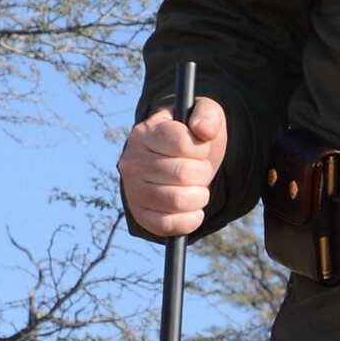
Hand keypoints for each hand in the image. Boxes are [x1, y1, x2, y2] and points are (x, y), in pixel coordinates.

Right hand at [114, 97, 226, 239]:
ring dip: (199, 197)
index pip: (181, 143)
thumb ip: (207, 114)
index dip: (200, 149)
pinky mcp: (140, 215)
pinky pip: (167, 225)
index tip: (199, 149)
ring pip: (177, 201)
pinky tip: (194, 210)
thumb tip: (203, 131)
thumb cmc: (193, 137)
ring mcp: (133, 190)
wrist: (181, 163)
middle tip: (200, 170)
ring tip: (197, 188)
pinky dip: (189, 220)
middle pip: (183, 174)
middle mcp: (132, 161)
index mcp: (145, 133)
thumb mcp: (203, 115)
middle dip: (203, 173)